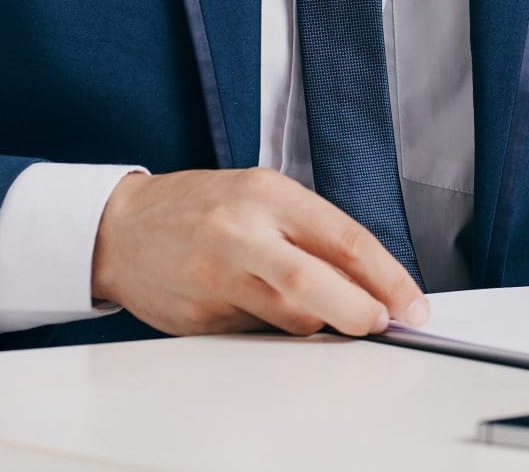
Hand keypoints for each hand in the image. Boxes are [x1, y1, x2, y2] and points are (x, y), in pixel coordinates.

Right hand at [90, 168, 427, 337]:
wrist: (117, 230)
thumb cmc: (200, 207)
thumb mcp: (260, 194)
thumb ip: (311, 232)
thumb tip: (370, 280)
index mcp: (268, 195)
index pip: (344, 238)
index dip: (386, 276)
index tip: (411, 302)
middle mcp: (242, 235)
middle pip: (316, 284)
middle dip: (361, 312)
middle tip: (385, 324)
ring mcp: (218, 279)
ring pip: (291, 318)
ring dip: (319, 321)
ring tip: (314, 304)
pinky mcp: (200, 319)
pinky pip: (258, 334)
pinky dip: (274, 328)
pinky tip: (257, 305)